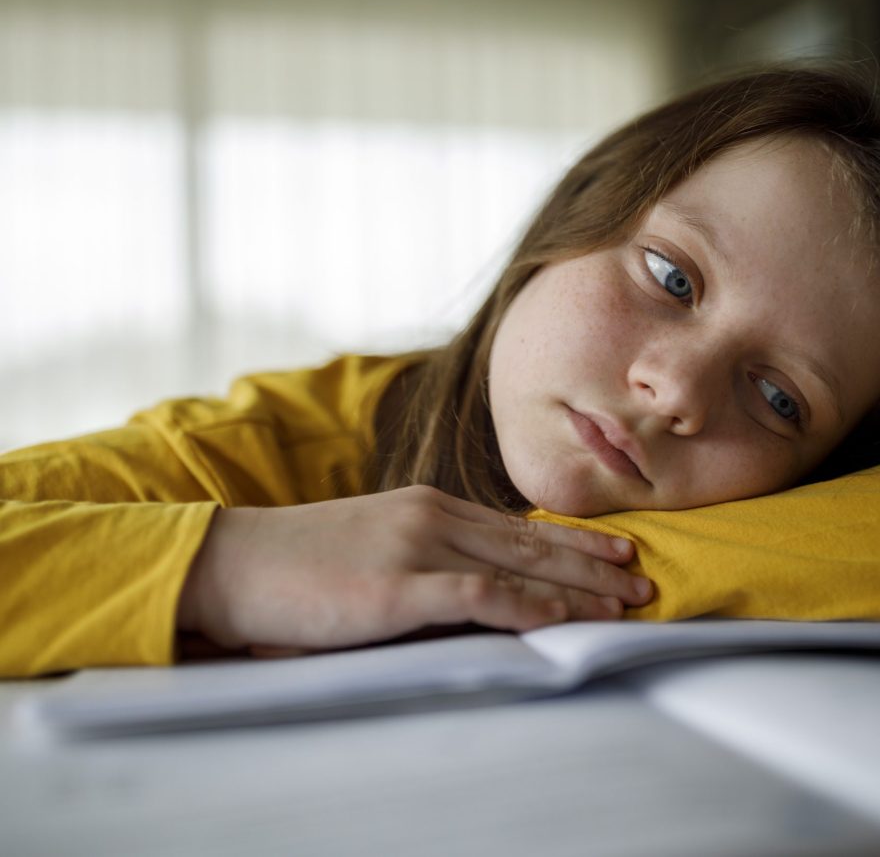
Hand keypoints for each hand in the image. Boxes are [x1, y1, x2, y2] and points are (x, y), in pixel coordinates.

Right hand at [177, 485, 652, 653]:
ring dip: (577, 589)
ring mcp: (416, 549)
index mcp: (426, 506)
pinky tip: (562, 620)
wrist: (234, 561)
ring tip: (625, 605)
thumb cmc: (299, 559)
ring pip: (517, 565)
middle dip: (593, 566)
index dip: (572, 540)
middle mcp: (431, 518)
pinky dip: (526, 606)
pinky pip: (478, 595)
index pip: (517, 524)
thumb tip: (474, 584)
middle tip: (642, 581)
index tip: (614, 553)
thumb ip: (423, 556)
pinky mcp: (395, 588)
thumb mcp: (371, 545)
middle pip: (531, 542)